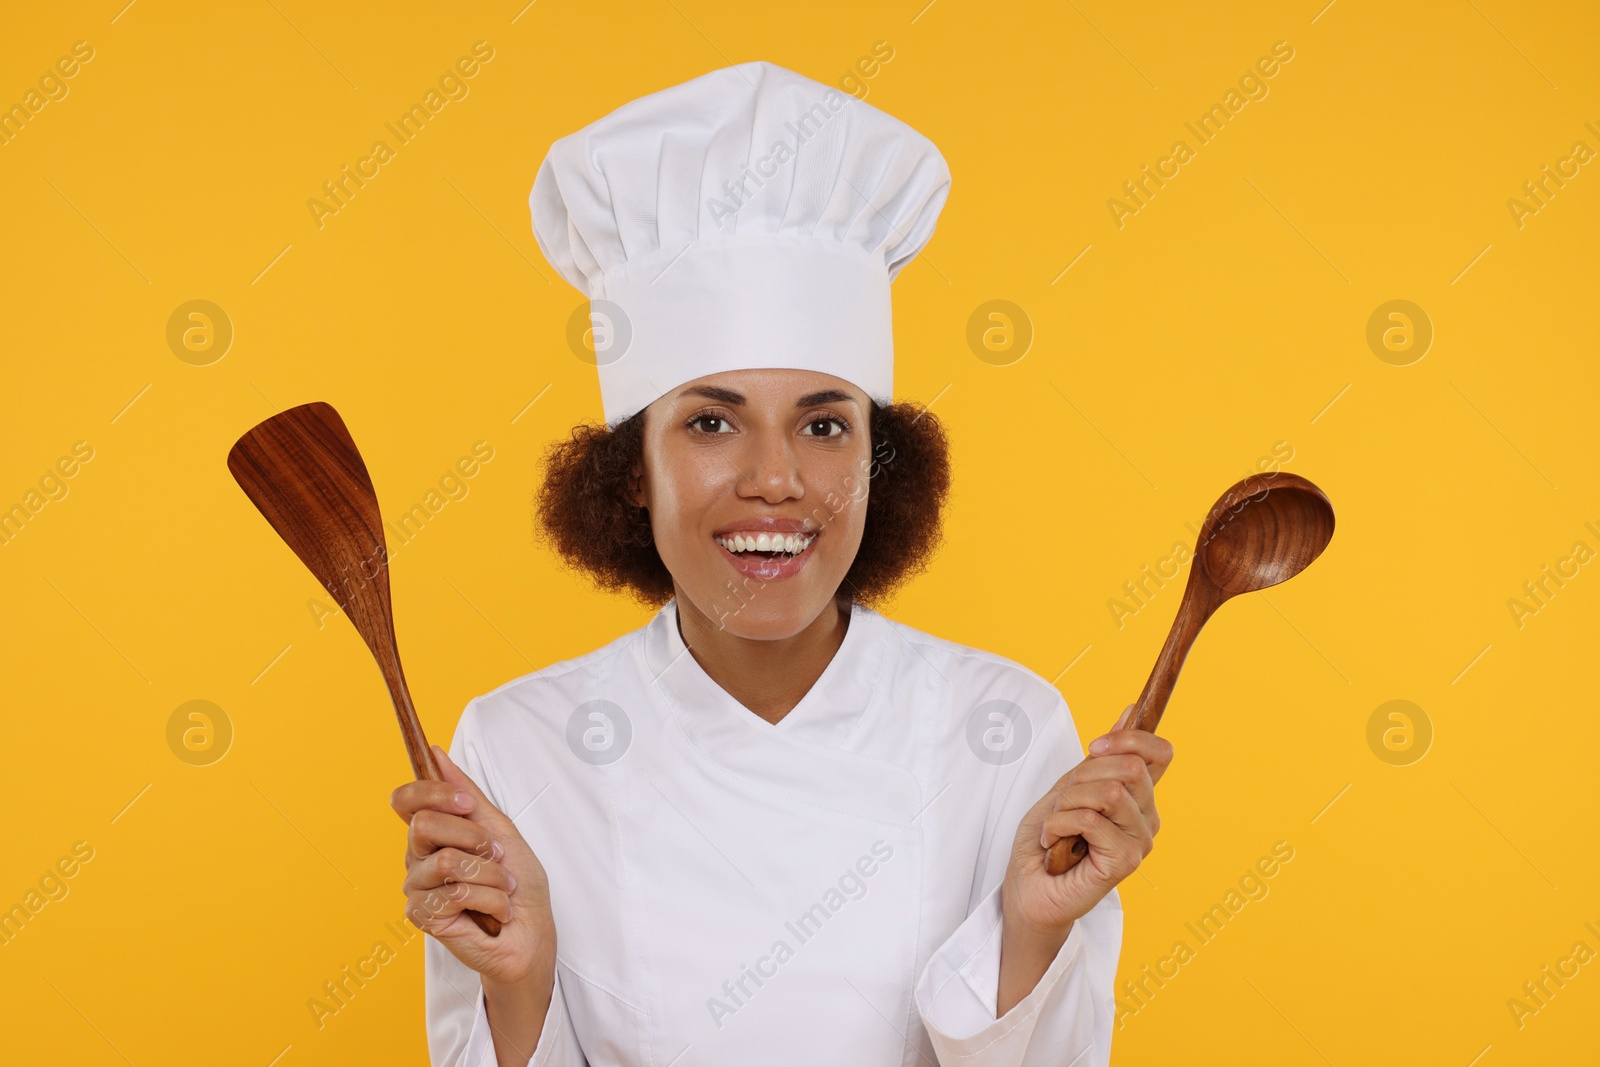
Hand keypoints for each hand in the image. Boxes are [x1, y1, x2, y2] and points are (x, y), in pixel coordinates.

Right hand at [391, 745, 556, 987]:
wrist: (532, 932)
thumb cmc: (518, 883)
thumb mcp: (500, 829)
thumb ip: (467, 794)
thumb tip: (436, 752)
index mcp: (432, 834)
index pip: (405, 800)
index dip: (433, 793)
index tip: (467, 804)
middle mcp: (417, 858)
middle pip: (423, 825)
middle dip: (473, 838)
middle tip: (496, 856)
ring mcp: (417, 888)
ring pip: (446, 861)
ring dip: (490, 874)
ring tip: (503, 888)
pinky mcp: (423, 917)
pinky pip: (455, 894)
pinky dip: (490, 900)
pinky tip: (495, 912)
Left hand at [1002, 704, 1173, 941]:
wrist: (1028, 888)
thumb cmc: (1046, 839)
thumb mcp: (1069, 785)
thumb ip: (1101, 757)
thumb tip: (1131, 711)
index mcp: (1137, 797)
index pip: (1160, 753)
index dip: (1130, 739)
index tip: (1095, 747)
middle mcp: (1146, 818)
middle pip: (1130, 767)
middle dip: (1082, 776)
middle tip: (1063, 803)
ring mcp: (1139, 842)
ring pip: (1108, 792)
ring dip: (1066, 803)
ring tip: (1056, 825)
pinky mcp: (1125, 862)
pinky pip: (1091, 820)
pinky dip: (1058, 825)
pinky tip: (1054, 842)